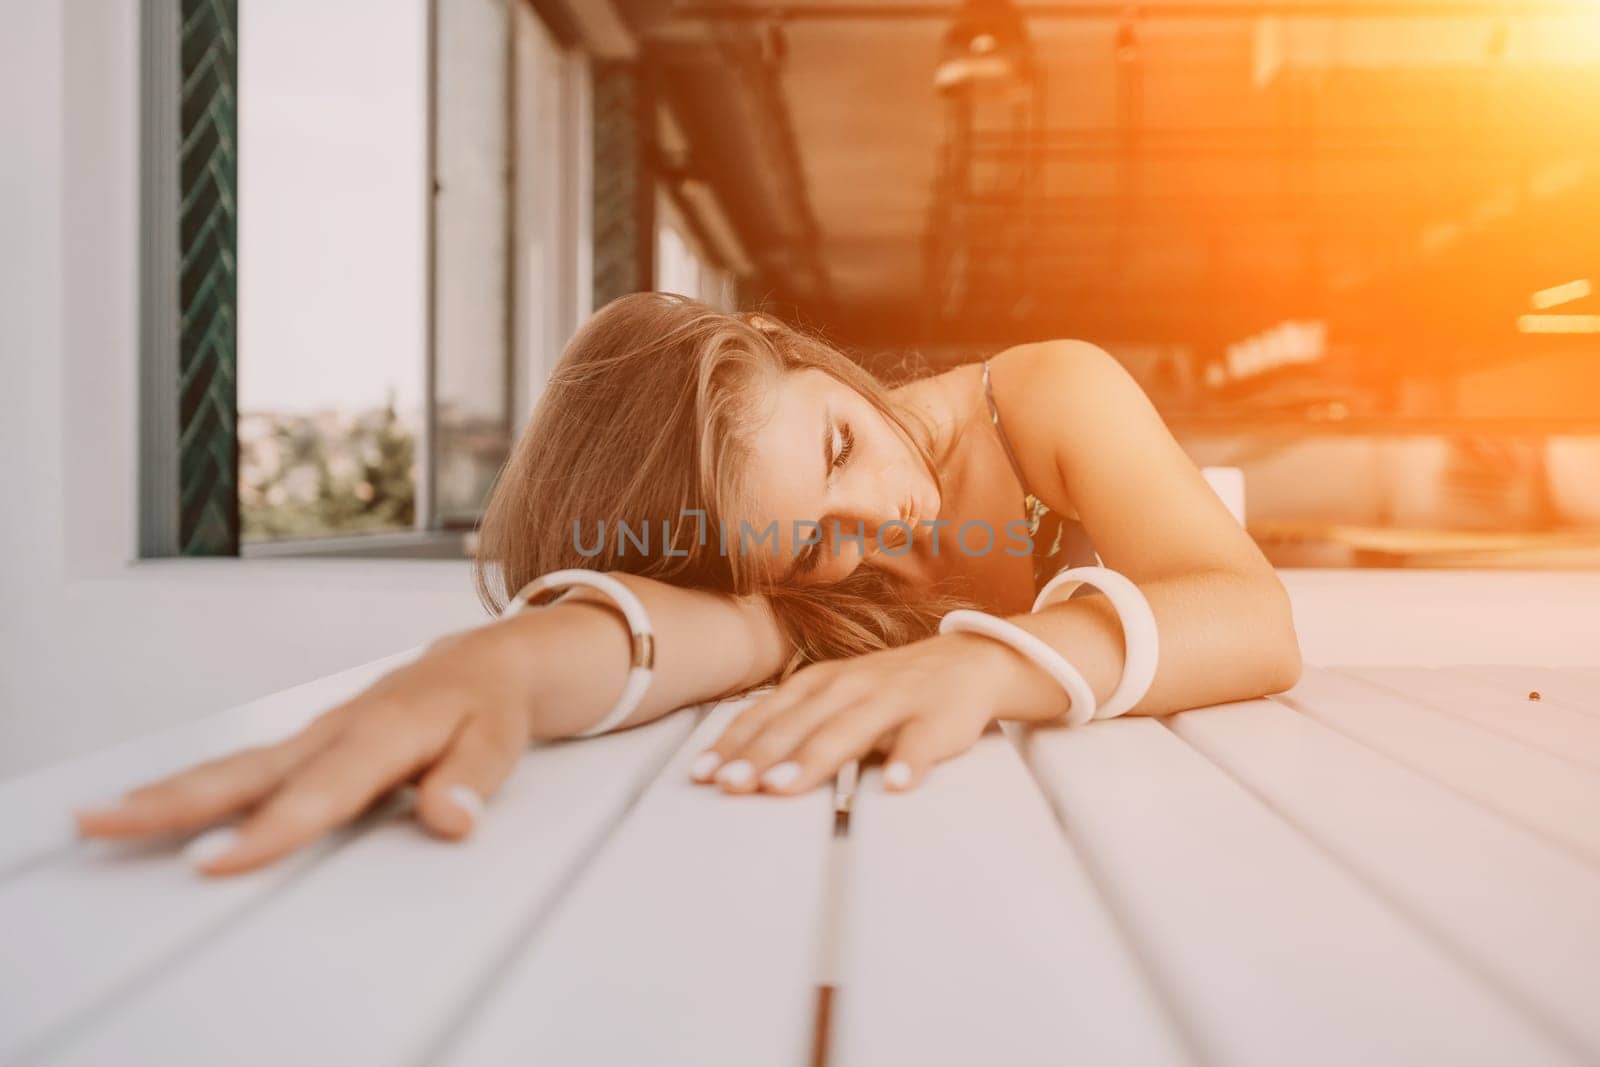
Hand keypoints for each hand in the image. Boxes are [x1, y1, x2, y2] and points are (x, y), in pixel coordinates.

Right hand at [72, 629, 540, 876]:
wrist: (490, 662)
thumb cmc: (490, 702)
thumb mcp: (501, 741)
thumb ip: (472, 780)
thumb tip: (450, 819)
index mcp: (384, 730)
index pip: (321, 790)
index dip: (271, 828)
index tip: (218, 859)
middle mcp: (338, 730)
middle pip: (249, 772)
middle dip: (176, 802)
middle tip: (108, 821)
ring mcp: (316, 736)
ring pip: (234, 767)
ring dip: (167, 794)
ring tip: (102, 817)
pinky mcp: (308, 744)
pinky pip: (243, 767)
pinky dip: (193, 786)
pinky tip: (153, 807)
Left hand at [689, 632, 1008, 794]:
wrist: (967, 660)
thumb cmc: (886, 687)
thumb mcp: (833, 694)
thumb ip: (791, 722)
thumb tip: (732, 761)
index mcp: (821, 682)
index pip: (768, 714)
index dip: (736, 743)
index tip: (705, 774)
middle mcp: (851, 686)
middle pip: (800, 724)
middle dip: (762, 755)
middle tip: (732, 786)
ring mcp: (894, 699)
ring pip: (850, 730)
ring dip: (814, 758)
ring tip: (783, 787)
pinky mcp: (938, 717)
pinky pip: (922, 742)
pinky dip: (909, 762)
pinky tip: (894, 786)